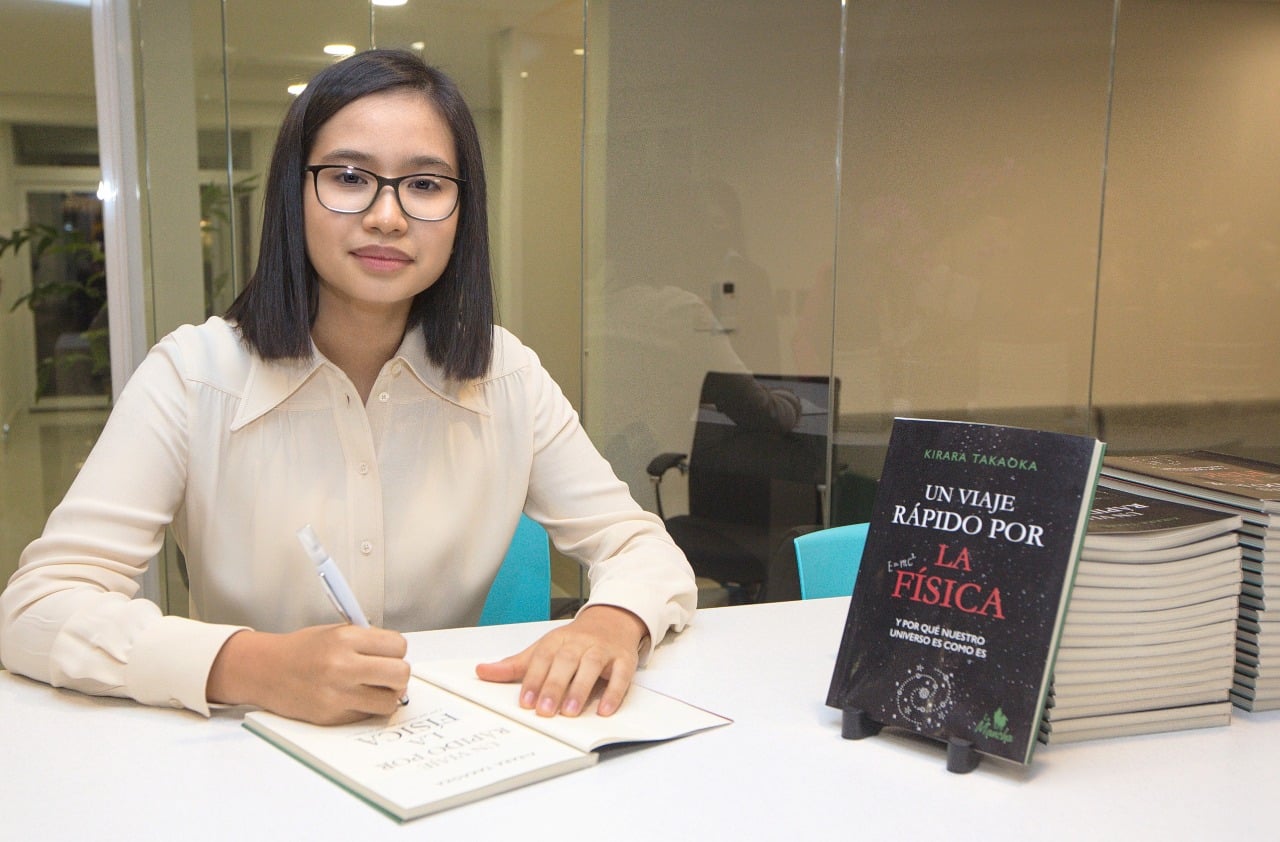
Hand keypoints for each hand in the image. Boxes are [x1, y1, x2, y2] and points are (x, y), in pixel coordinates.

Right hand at [207, 624, 409, 724]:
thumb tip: (398, 655)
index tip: (390, 654)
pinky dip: (367, 709)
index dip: (397, 651)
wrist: (265, 671)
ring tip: (374, 689)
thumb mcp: (335, 632)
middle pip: (401, 674)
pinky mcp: (332, 716)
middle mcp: (343, 666)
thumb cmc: (300, 650)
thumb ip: (367, 641)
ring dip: (387, 696)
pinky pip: (367, 715)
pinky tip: (354, 698)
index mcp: (345, 639)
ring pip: (389, 701)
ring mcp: (337, 694)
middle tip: (389, 675)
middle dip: (399, 675)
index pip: (398, 646)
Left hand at [475, 605, 649, 717]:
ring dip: (581, 689)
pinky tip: (604, 710)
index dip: (533, 680)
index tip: (525, 702)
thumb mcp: (543, 649)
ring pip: (592, 666)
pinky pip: (621, 675)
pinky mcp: (624, 659)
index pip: (542, 658)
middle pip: (566, 662)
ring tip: (570, 711)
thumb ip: (515, 665)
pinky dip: (614, 692)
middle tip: (545, 711)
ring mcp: (603, 650)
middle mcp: (580, 643)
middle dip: (555, 686)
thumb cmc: (574, 641)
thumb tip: (481, 672)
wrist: (612, 621)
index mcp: (557, 641)